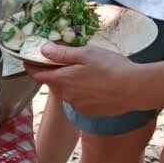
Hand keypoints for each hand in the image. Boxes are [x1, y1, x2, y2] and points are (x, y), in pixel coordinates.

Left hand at [25, 44, 142, 115]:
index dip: (32, 67)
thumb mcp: (86, 54)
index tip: (29, 61)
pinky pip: (81, 100)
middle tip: (71, 61)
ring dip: (73, 83)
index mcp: (63, 80)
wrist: (134, 89)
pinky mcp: (89, 112)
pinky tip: (98, 85)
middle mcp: (66, 95)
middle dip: (58, 72)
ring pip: (69, 92)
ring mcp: (77, 106)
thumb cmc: (111, 67)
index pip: (38, 75)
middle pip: (56, 82)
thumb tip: (43, 50)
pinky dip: (85, 93)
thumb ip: (62, 54)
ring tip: (91, 72)